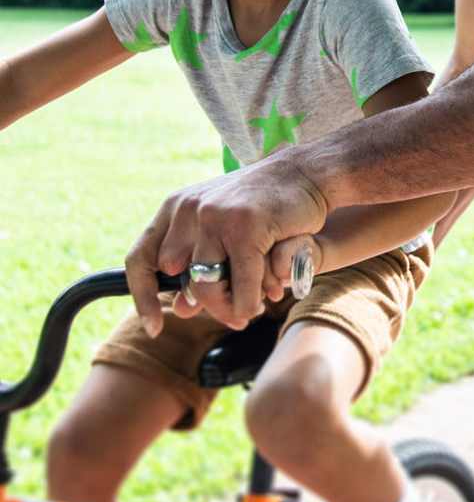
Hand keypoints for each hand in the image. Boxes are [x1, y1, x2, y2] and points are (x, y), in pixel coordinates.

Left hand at [125, 154, 327, 336]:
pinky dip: (251, 302)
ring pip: (207, 287)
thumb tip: (179, 310)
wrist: (304, 173)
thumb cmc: (263, 206)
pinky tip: (267, 300)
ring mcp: (214, 216)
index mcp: (175, 208)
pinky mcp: (244, 226)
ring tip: (252, 311)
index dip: (142, 297)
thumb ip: (199, 267)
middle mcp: (188, 209)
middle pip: (183, 281)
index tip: (153, 328)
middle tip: (234, 317)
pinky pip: (242, 284)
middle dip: (210, 306)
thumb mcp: (222, 232)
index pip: (140, 258)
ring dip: (232, 309)